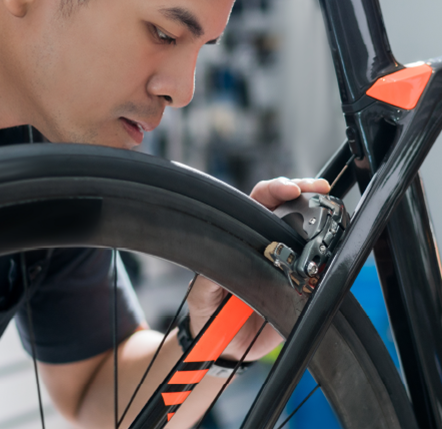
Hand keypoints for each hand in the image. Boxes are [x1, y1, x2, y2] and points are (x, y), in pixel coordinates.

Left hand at [187, 177, 330, 361]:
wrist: (227, 348)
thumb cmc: (210, 311)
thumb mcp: (202, 292)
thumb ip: (209, 276)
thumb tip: (218, 266)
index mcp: (242, 238)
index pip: (258, 203)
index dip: (274, 190)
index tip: (289, 189)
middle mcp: (267, 245)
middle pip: (289, 209)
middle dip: (306, 192)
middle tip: (318, 189)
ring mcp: (287, 264)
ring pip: (309, 235)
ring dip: (323, 222)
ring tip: (332, 214)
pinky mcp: (302, 288)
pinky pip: (320, 271)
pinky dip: (330, 260)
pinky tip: (335, 249)